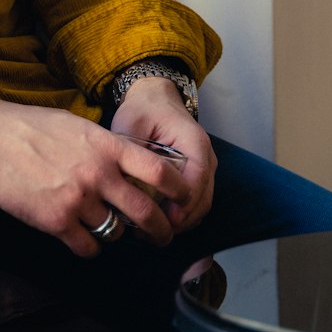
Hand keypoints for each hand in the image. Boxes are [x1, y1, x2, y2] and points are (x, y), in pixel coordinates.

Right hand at [0, 89, 187, 256]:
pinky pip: (87, 247)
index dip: (179, 190)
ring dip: (114, 233)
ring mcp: (77, 199)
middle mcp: (98, 174)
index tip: (183, 200)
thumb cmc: (34, 127)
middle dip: (159, 230)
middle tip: (161, 237)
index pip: (159, 171)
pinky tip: (81, 237)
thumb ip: (108, 147)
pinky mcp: (56, 221)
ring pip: (115, 232)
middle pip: (146, 213)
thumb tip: (135, 163)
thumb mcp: (79, 126)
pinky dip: (89, 246)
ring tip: (105, 226)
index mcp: (107, 147)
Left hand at [109, 75, 215, 234]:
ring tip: (151, 232)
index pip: (195, 182)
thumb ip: (132, 153)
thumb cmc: (143, 109)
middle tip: (151, 234)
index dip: (181, 207)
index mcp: (194, 142)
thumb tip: (125, 186)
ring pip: (201, 206)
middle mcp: (206, 157)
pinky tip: (158, 222)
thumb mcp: (132, 124)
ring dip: (181, 223)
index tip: (160, 220)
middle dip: (179, 222)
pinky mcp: (197, 175)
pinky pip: (195, 202)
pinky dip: (181, 216)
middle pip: (202, 200)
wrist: (155, 97)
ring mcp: (205, 167)